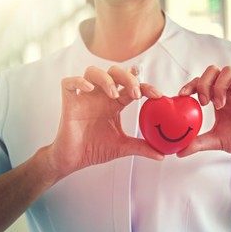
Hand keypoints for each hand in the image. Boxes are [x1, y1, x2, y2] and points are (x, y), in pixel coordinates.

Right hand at [46, 65, 163, 179]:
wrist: (74, 160)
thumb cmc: (95, 149)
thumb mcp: (123, 147)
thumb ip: (141, 147)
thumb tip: (162, 155)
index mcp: (114, 104)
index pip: (131, 87)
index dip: (145, 86)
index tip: (157, 95)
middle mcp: (100, 96)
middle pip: (114, 72)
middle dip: (127, 77)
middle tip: (135, 93)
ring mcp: (84, 98)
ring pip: (92, 72)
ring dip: (105, 78)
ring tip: (113, 94)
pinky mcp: (69, 102)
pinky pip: (68, 83)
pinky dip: (78, 81)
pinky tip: (89, 89)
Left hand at [177, 65, 230, 158]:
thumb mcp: (216, 140)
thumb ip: (197, 143)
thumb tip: (178, 152)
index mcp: (217, 98)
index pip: (200, 82)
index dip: (190, 85)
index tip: (182, 95)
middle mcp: (229, 91)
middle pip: (212, 71)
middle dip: (204, 83)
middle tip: (204, 102)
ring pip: (229, 70)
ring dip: (220, 85)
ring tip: (220, 105)